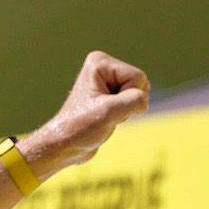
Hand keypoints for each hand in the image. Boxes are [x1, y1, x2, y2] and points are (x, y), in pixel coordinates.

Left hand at [22, 52, 150, 177]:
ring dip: (126, 110)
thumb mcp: (110, 113)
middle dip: (127, 103)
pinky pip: (134, 101)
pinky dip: (125, 114)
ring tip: (104, 116)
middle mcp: (103, 67)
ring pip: (139, 94)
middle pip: (141, 83)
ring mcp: (107, 80)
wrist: (64, 147)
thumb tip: (144, 100)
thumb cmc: (80, 128)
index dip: (125, 97)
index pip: (138, 78)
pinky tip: (106, 118)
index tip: (102, 106)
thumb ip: (135, 100)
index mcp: (99, 62)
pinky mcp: (110, 93)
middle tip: (103, 113)